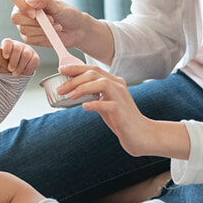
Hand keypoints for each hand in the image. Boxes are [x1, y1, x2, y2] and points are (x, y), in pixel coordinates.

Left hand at [0, 39, 39, 76]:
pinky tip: (24, 71)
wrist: (17, 70)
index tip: (5, 56)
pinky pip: (33, 60)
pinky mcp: (34, 57)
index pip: (7, 42)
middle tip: (10, 69)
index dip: (6, 48)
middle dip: (13, 61)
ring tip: (15, 74)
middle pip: (17, 49)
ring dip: (20, 67)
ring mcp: (28, 50)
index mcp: (8, 45)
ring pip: (26, 55)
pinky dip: (27, 68)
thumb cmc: (7, 65)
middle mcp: (18, 45)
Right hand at [8, 0, 86, 49]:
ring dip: (42, 29)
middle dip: (35, 21)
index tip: (35, 11)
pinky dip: (43, 36)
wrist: (76, 29)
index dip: (21, 4)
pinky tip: (52, 33)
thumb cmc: (67, 14)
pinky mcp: (29, 38)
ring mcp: (24, 25)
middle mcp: (23, 11)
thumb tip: (29, 0)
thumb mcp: (57, 5)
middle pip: (15, 17)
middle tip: (51, 19)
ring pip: (24, 29)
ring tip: (55, 25)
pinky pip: (30, 39)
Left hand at [56, 64, 189, 159]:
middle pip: (94, 74)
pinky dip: (95, 104)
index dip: (76, 68)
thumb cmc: (121, 119)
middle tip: (60, 89)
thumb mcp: (105, 103)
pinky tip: (85, 106)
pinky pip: (108, 104)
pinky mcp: (122, 112)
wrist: (141, 135)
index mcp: (114, 82)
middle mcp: (118, 86)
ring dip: (83, 88)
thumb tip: (73, 90)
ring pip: (102, 84)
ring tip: (70, 96)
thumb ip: (94, 95)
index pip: (93, 69)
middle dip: (74, 79)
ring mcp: (121, 98)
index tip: (61, 69)